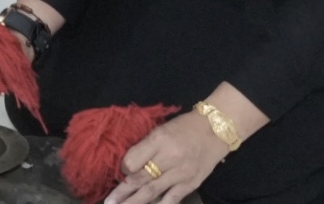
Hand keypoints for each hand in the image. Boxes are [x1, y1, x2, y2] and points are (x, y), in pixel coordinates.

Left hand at [103, 109, 231, 203]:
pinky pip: (172, 199)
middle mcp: (169, 158)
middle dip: (122, 193)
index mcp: (159, 140)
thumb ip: (145, 147)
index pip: (133, 160)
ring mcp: (181, 173)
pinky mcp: (191, 184)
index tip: (121, 173)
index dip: (124, 169)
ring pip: (152, 192)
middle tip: (108, 202)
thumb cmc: (183, 127)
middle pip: (140, 178)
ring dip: (135, 202)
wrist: (215, 131)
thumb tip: (128, 166)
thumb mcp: (160, 130)